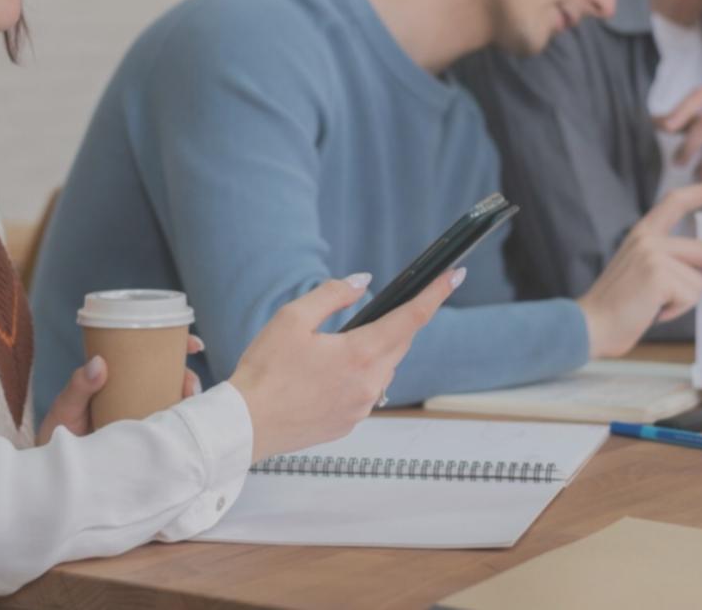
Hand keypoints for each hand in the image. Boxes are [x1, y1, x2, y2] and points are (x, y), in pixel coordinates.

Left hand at [37, 334, 206, 444]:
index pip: (148, 354)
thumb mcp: (65, 407)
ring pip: (172, 401)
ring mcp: (139, 416)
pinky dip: (180, 427)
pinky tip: (186, 429)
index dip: (175, 344)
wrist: (54, 472)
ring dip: (187, 400)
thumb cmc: (57, 434)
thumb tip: (99, 362)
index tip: (195, 344)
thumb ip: (78, 386)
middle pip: (168, 376)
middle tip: (190, 385)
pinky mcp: (143, 440)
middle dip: (187, 376)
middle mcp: (132, 393)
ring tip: (188, 405)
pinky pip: (167, 429)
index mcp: (115, 377)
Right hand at [229, 269, 461, 461]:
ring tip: (338, 345)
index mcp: (360, 354)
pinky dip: (357, 375)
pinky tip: (327, 374)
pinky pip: (366, 391)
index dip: (435, 294)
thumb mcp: (292, 319)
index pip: (411, 318)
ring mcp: (361, 407)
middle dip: (398, 322)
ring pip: (383, 369)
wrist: (246, 426)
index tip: (455, 275)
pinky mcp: (349, 423)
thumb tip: (362, 282)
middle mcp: (369, 384)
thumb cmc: (264, 372)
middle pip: (399, 343)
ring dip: (374, 351)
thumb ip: (332, 295)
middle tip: (380, 309)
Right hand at [577, 182, 701, 356]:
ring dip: (685, 300)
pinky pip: (691, 295)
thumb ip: (669, 260)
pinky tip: (654, 312)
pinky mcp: (658, 274)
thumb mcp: (642, 270)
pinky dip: (677, 310)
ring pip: (700, 278)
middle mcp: (648, 238)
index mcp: (642, 233)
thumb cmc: (618, 306)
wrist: (592, 325)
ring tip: (657, 306)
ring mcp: (653, 254)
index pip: (677, 201)